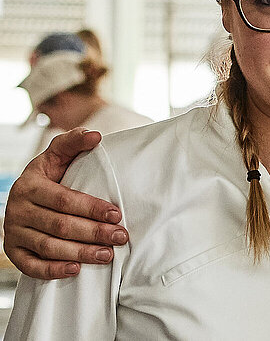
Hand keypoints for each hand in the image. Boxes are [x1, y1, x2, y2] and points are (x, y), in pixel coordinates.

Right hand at [3, 129, 127, 278]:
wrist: (25, 196)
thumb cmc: (49, 176)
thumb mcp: (57, 155)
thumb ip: (73, 142)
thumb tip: (95, 135)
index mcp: (30, 186)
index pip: (63, 199)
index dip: (91, 208)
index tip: (117, 214)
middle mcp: (18, 210)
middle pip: (60, 225)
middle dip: (93, 233)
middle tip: (120, 237)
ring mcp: (14, 233)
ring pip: (49, 247)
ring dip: (80, 253)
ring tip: (107, 255)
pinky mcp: (14, 252)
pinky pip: (31, 266)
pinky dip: (53, 270)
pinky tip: (76, 270)